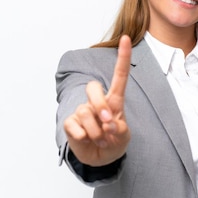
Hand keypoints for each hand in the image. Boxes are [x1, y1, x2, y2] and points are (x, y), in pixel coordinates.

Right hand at [63, 35, 131, 165]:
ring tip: (101, 141)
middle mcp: (96, 102)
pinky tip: (86, 141)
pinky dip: (83, 137)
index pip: (119, 76)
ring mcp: (82, 111)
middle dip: (100, 106)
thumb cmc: (114, 142)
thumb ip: (119, 129)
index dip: (123, 57)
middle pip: (94, 88)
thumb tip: (107, 124)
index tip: (127, 38)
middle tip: (108, 124)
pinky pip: (74, 126)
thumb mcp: (123, 137)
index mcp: (114, 101)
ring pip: (85, 111)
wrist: (100, 159)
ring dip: (96, 132)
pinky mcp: (70, 123)